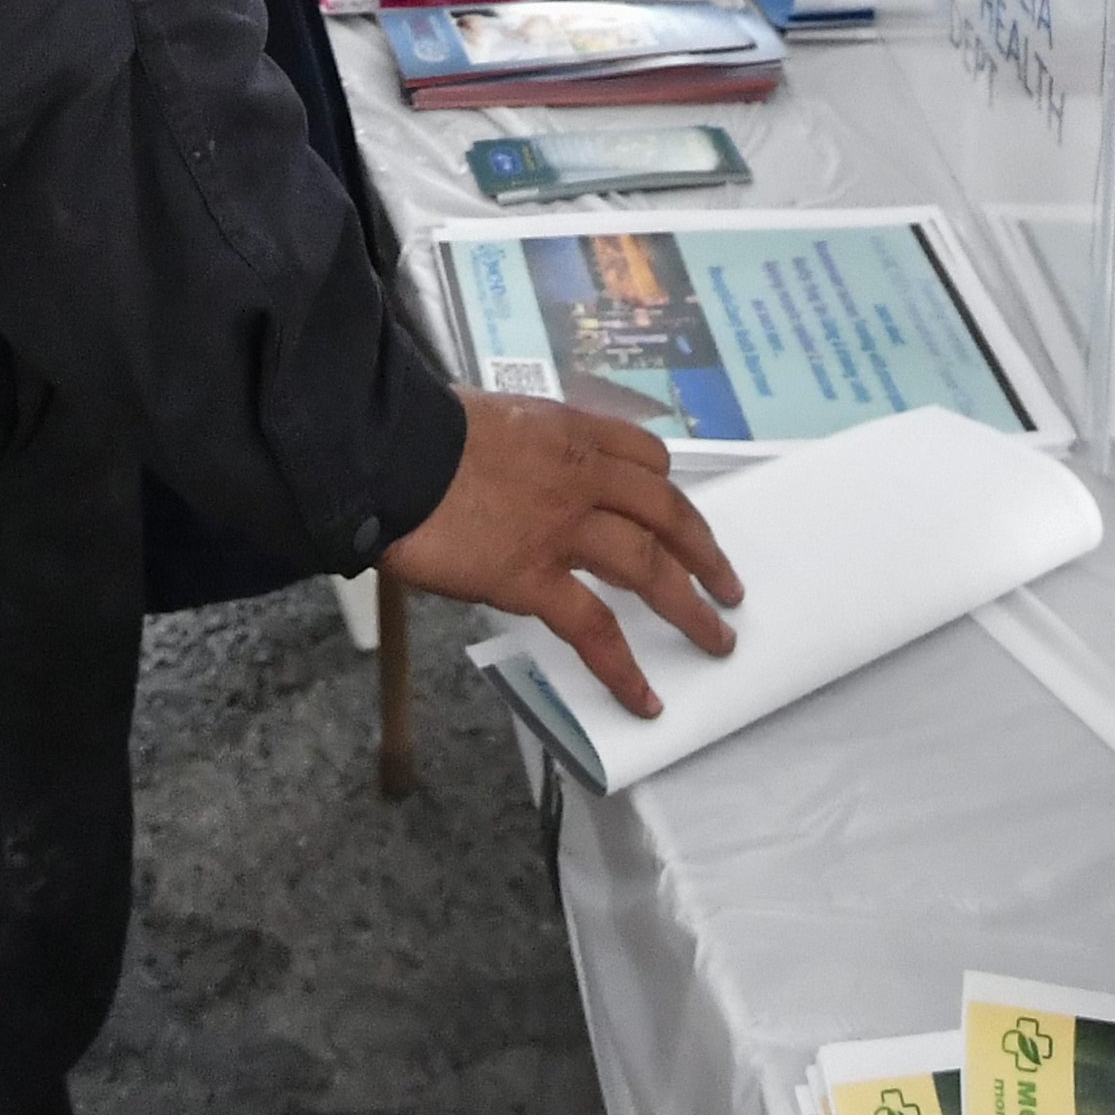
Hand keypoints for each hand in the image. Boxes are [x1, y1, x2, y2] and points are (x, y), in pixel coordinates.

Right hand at [379, 387, 744, 717]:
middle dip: (703, 551)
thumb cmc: (417, 431)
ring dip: (690, 606)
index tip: (678, 513)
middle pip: (664, 513)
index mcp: (568, 433)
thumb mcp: (481, 417)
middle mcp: (580, 477)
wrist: (387, 453)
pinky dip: (623, 667)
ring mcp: (563, 529)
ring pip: (648, 566)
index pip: (643, 457)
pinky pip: (593, 628)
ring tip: (716, 638)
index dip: (668, 489)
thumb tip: (503, 471)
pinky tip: (643, 697)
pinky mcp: (533, 578)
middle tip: (727, 584)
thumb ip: (511, 447)